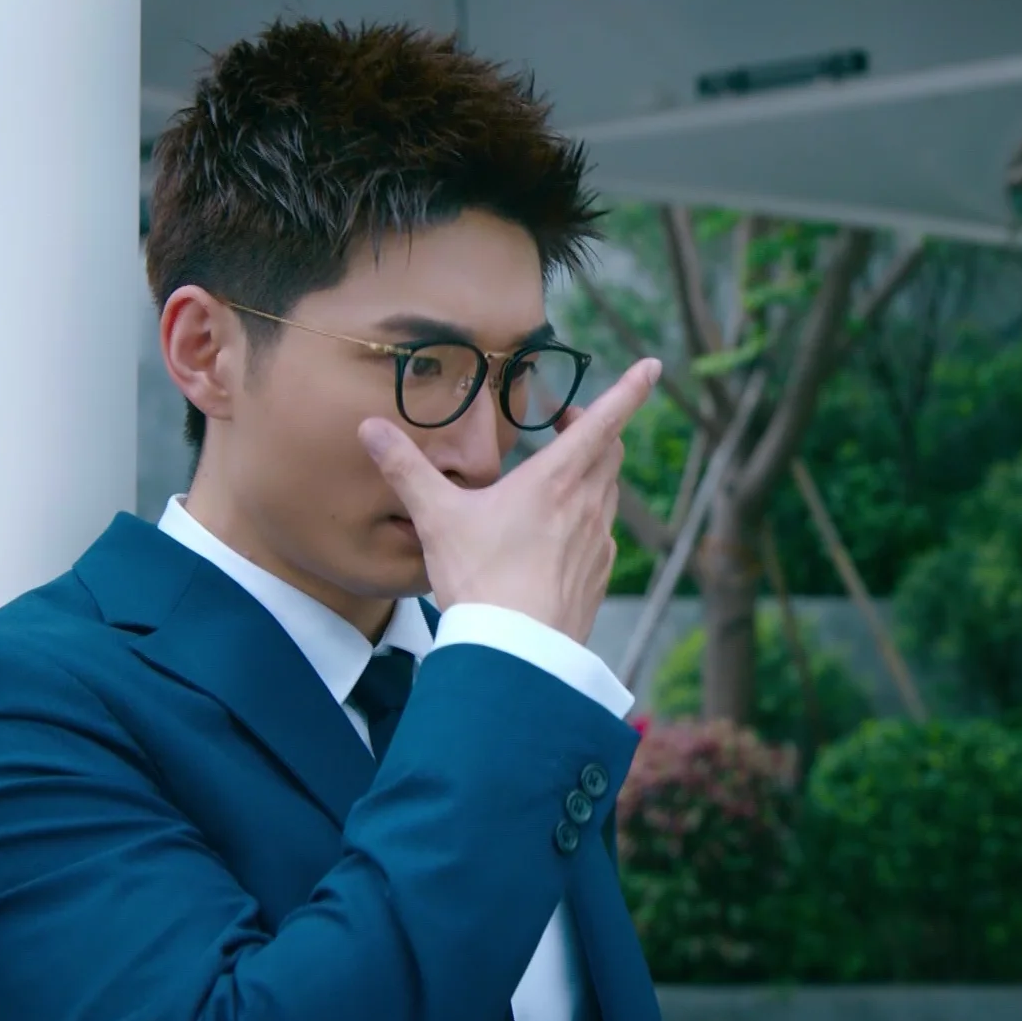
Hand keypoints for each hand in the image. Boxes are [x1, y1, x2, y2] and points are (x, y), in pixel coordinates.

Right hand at [358, 358, 661, 643]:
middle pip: (609, 453)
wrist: (515, 653)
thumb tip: (369, 427)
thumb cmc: (480, 580)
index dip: (631, 390)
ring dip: (591, 475)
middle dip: (594, 430)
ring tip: (556, 479)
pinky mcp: (598, 577)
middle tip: (565, 424)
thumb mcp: (436, 518)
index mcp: (555, 480)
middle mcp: (586, 506)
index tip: (652, 367)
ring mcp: (597, 543)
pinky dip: (586, 521)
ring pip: (607, 493)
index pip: (605, 421)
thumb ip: (406, 469)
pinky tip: (558, 537)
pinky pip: (601, 536)